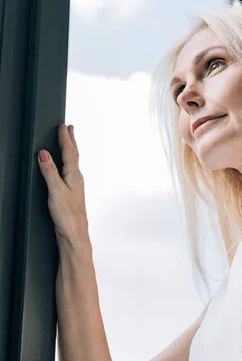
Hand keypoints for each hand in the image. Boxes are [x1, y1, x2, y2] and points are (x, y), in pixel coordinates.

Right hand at [37, 124, 89, 243]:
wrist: (74, 234)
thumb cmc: (68, 216)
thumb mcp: (56, 191)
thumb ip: (50, 171)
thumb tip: (44, 154)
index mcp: (74, 176)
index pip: (69, 152)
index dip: (65, 138)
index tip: (63, 125)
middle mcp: (77, 179)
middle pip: (74, 155)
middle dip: (71, 140)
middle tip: (70, 128)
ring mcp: (75, 187)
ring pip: (72, 163)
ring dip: (70, 150)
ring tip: (69, 142)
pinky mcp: (71, 194)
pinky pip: (69, 172)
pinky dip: (67, 163)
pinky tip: (66, 168)